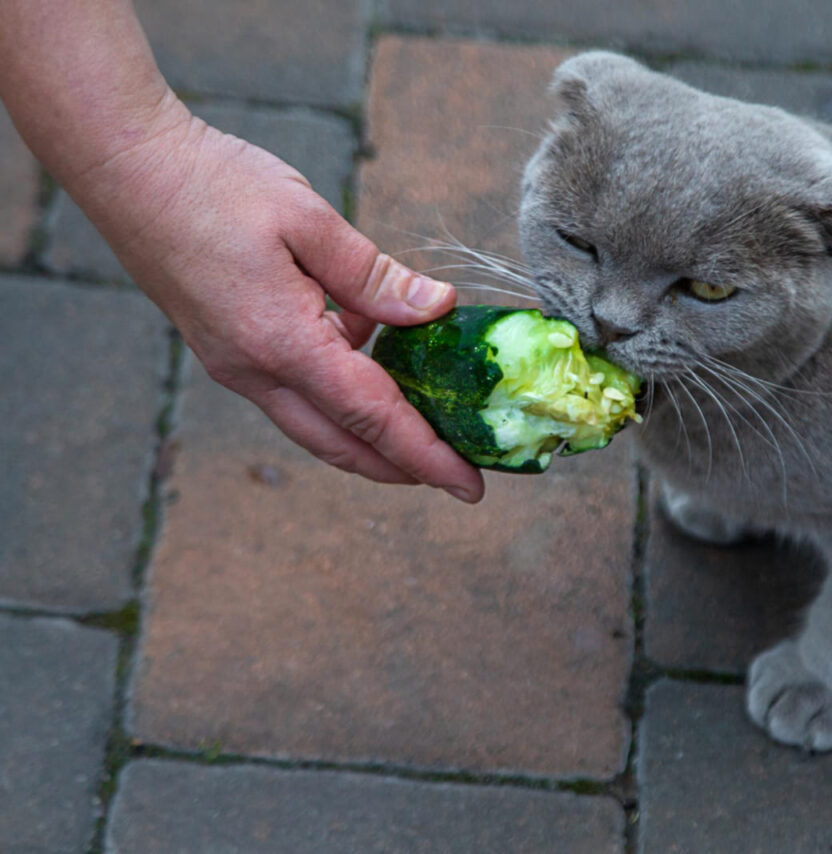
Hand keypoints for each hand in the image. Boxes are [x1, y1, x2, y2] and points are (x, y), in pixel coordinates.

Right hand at [79, 104, 484, 501]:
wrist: (126, 168)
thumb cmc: (214, 184)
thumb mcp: (310, 221)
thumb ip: (375, 277)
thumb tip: (437, 308)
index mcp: (280, 343)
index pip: (372, 418)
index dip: (427, 456)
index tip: (469, 487)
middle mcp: (254, 370)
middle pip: (341, 444)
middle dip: (401, 468)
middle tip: (455, 475)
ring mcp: (235, 365)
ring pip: (315, 425)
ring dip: (369, 437)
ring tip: (425, 427)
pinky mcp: (227, 350)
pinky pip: (294, 392)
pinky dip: (338, 392)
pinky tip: (367, 353)